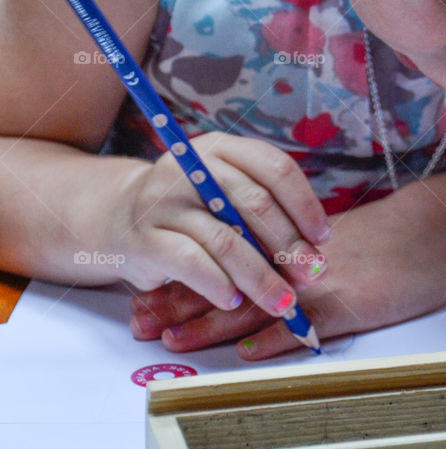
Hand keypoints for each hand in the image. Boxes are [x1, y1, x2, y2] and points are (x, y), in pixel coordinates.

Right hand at [114, 132, 330, 323]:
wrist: (119, 218)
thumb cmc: (191, 210)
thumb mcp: (225, 195)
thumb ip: (261, 210)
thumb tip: (313, 251)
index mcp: (220, 147)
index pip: (274, 168)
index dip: (305, 205)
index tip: (323, 238)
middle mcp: (191, 165)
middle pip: (254, 203)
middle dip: (290, 245)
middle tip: (311, 275)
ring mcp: (164, 201)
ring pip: (226, 239)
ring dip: (261, 276)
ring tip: (283, 301)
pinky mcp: (146, 238)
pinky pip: (191, 263)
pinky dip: (219, 285)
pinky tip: (235, 301)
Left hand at [129, 182, 445, 357]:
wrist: (433, 233)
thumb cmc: (387, 238)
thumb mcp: (330, 240)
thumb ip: (289, 254)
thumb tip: (253, 271)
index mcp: (286, 241)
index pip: (222, 258)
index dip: (182, 276)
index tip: (144, 291)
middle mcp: (292, 260)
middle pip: (224, 282)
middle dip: (177, 302)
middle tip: (137, 321)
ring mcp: (316, 284)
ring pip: (252, 304)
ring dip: (207, 324)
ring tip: (168, 340)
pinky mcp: (345, 305)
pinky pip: (301, 326)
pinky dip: (271, 340)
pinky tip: (242, 354)